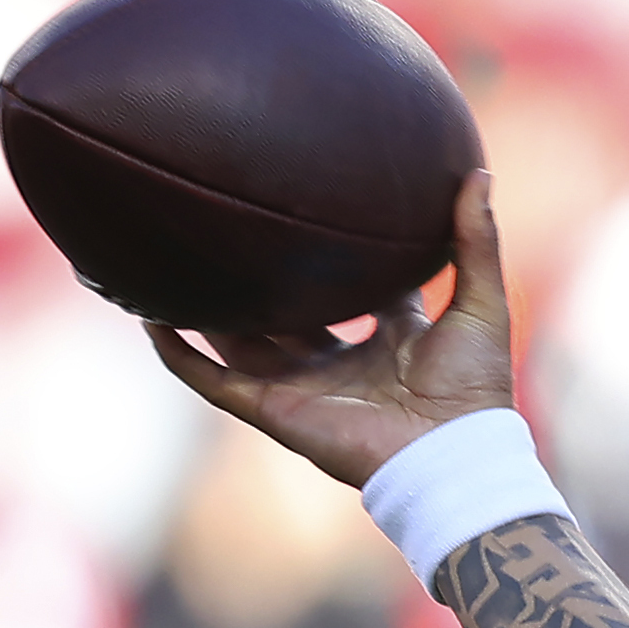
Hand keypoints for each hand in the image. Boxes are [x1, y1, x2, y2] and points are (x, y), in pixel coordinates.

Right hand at [143, 170, 514, 486]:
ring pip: (240, 342)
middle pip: (286, 315)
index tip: (309, 212)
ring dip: (205, 309)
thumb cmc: (474, 389)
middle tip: (226, 230)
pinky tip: (149, 319)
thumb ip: (474, 241)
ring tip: (171, 262)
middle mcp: (339, 362)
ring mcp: (302, 387)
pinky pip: (213, 381)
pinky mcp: (274, 410)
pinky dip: (179, 356)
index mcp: (387, 340)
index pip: (354, 292)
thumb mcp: (478, 302)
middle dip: (258, 280)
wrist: (451, 454)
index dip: (335, 257)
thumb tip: (477, 173)